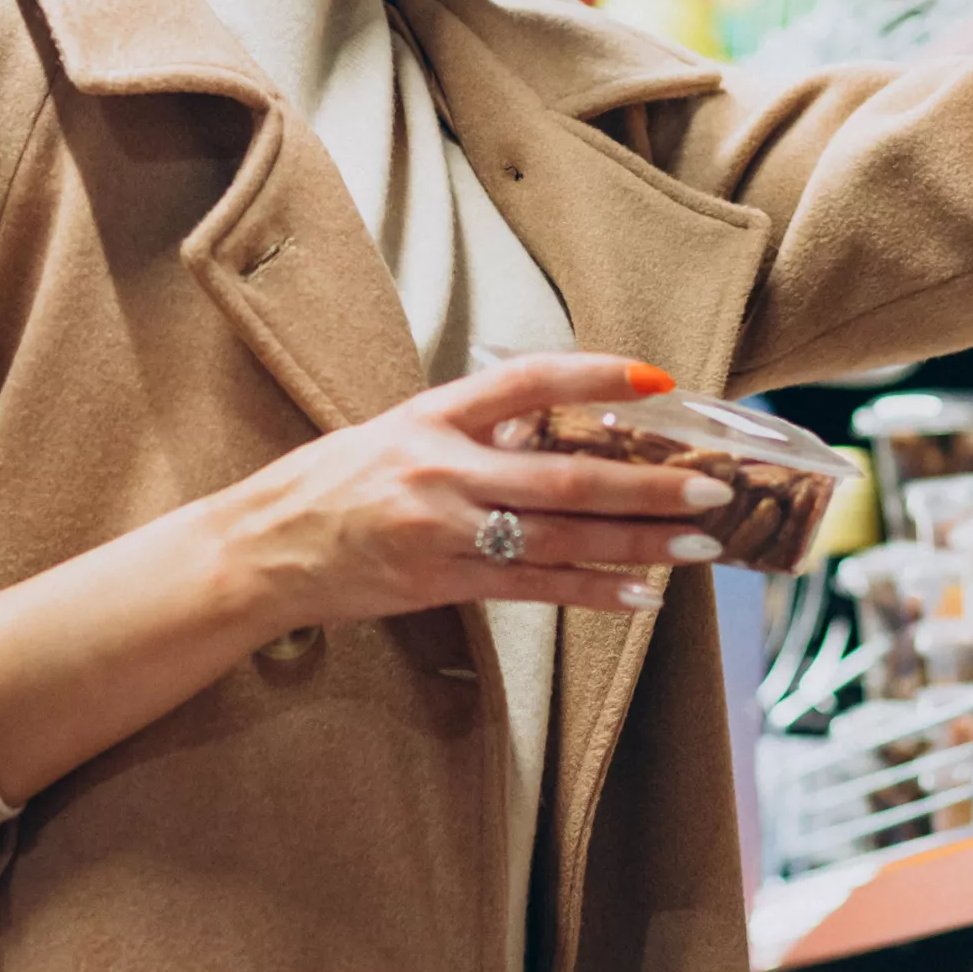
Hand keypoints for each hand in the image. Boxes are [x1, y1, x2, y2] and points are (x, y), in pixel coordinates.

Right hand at [220, 352, 743, 624]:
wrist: (261, 550)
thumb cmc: (329, 486)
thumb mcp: (395, 432)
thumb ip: (470, 429)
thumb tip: (552, 426)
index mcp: (431, 416)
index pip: (526, 381)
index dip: (594, 376)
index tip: (655, 379)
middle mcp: (442, 467)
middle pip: (564, 474)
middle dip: (647, 483)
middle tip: (711, 486)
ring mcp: (442, 528)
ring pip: (560, 536)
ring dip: (638, 541)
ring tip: (699, 543)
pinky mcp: (441, 582)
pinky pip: (532, 588)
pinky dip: (592, 592)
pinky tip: (641, 595)